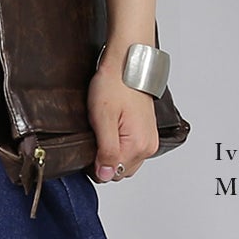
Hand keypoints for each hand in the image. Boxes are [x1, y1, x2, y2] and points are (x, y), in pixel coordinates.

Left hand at [86, 60, 158, 183]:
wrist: (126, 62)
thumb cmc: (114, 83)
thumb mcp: (103, 118)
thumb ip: (106, 151)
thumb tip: (106, 175)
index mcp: (138, 146)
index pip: (112, 174)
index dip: (95, 163)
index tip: (89, 144)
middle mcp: (148, 146)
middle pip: (119, 170)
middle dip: (104, 158)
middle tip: (95, 133)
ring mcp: (149, 138)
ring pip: (125, 160)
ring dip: (112, 151)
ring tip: (104, 127)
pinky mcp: (147, 131)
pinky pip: (131, 148)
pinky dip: (120, 143)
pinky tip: (112, 126)